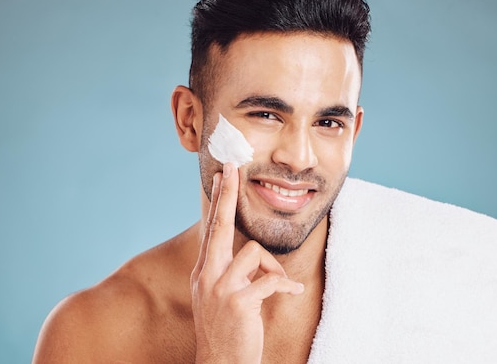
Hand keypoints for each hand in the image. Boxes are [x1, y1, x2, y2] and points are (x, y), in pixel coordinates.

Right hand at [191, 163, 303, 363]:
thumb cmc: (227, 329)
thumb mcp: (221, 296)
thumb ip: (230, 271)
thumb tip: (251, 253)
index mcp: (204, 271)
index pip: (213, 229)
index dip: (219, 200)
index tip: (223, 174)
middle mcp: (207, 275)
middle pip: (219, 225)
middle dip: (226, 194)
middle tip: (231, 167)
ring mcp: (219, 288)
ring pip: (254, 253)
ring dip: (273, 269)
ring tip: (278, 286)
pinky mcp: (238, 302)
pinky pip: (271, 280)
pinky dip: (286, 286)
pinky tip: (292, 294)